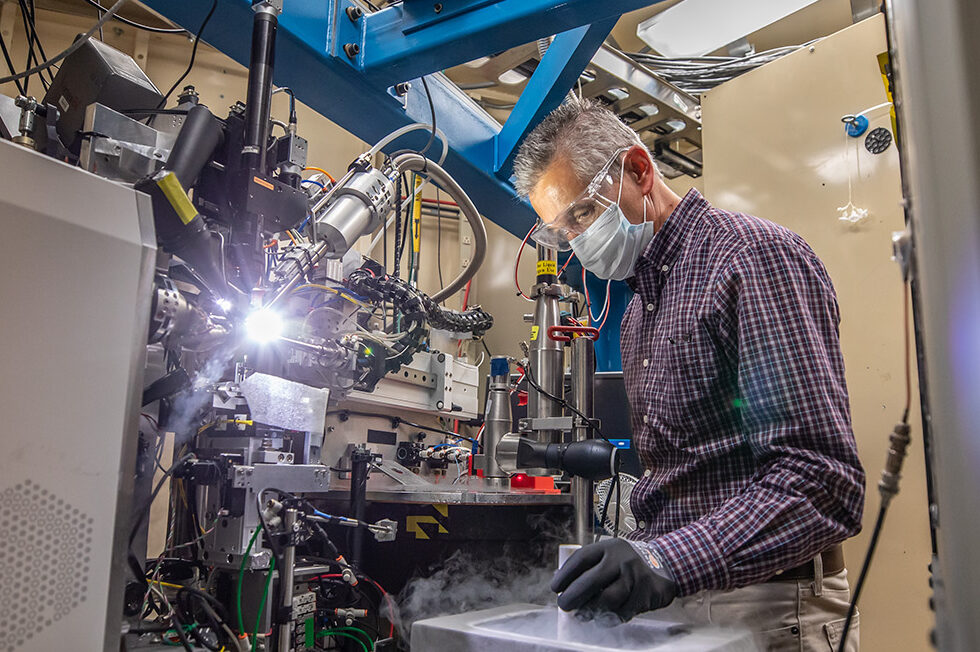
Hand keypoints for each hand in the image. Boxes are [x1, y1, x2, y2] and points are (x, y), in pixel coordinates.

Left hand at [550, 539, 676, 620]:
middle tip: (564, 605)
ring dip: (591, 610)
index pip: (582, 559)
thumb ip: (587, 566)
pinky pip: (623, 611)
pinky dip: (609, 618)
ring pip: (608, 599)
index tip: (555, 588)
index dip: (565, 575)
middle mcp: (622, 559)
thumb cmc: (625, 563)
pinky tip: (602, 617)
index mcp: (608, 547)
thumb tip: (559, 582)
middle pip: (592, 580)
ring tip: (582, 614)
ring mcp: (635, 576)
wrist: (663, 563)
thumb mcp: (607, 555)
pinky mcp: (646, 593)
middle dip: (574, 596)